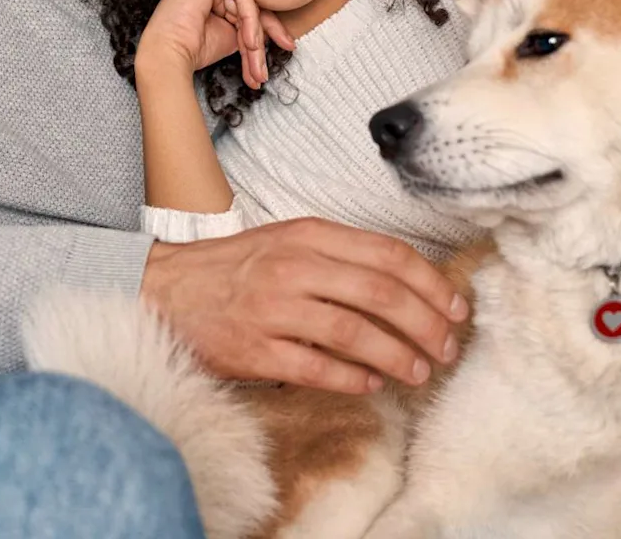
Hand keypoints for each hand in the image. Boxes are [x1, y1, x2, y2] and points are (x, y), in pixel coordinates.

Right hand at [137, 0, 294, 89]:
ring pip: (248, 1)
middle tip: (266, 68)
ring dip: (255, 36)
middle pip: (249, 4)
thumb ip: (252, 24)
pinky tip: (248, 41)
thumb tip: (279, 30)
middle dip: (262, 38)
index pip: (248, 6)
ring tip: (255, 65)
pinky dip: (250, 20)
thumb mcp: (233, 35)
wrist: (170, 55)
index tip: (286, 47)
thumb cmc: (194, 48)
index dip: (268, 29)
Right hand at [140, 218, 468, 393]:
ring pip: (355, 332)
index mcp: (308, 234)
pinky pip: (316, 367)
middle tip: (447, 347)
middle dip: (426, 324)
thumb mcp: (287, 242)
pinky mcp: (254, 349)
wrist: (164, 290)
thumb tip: (405, 284)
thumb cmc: (234, 269)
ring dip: (398, 356)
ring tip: (419, 372)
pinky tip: (371, 385)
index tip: (456, 308)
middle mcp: (294, 266)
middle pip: (381, 293)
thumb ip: (340, 255)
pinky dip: (351, 378)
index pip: (388, 254)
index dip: (431, 283)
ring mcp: (273, 308)